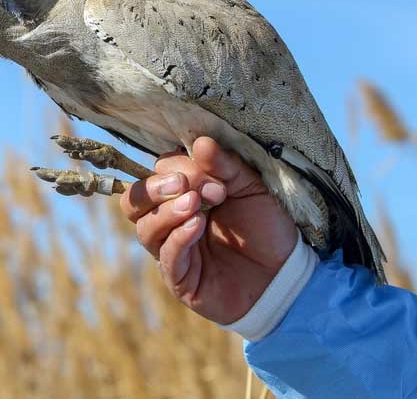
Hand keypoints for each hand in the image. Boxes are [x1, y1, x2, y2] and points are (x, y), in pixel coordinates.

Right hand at [120, 136, 297, 323]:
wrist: (285, 273)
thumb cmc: (265, 226)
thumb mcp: (251, 187)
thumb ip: (225, 165)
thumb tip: (201, 141)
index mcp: (181, 194)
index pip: (157, 172)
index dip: (180, 169)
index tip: (217, 179)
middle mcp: (167, 220)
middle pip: (134, 200)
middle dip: (155, 188)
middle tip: (186, 185)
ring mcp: (169, 249)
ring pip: (144, 227)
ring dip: (167, 212)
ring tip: (195, 206)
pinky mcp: (178, 277)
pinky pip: (165, 255)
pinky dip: (178, 237)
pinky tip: (197, 227)